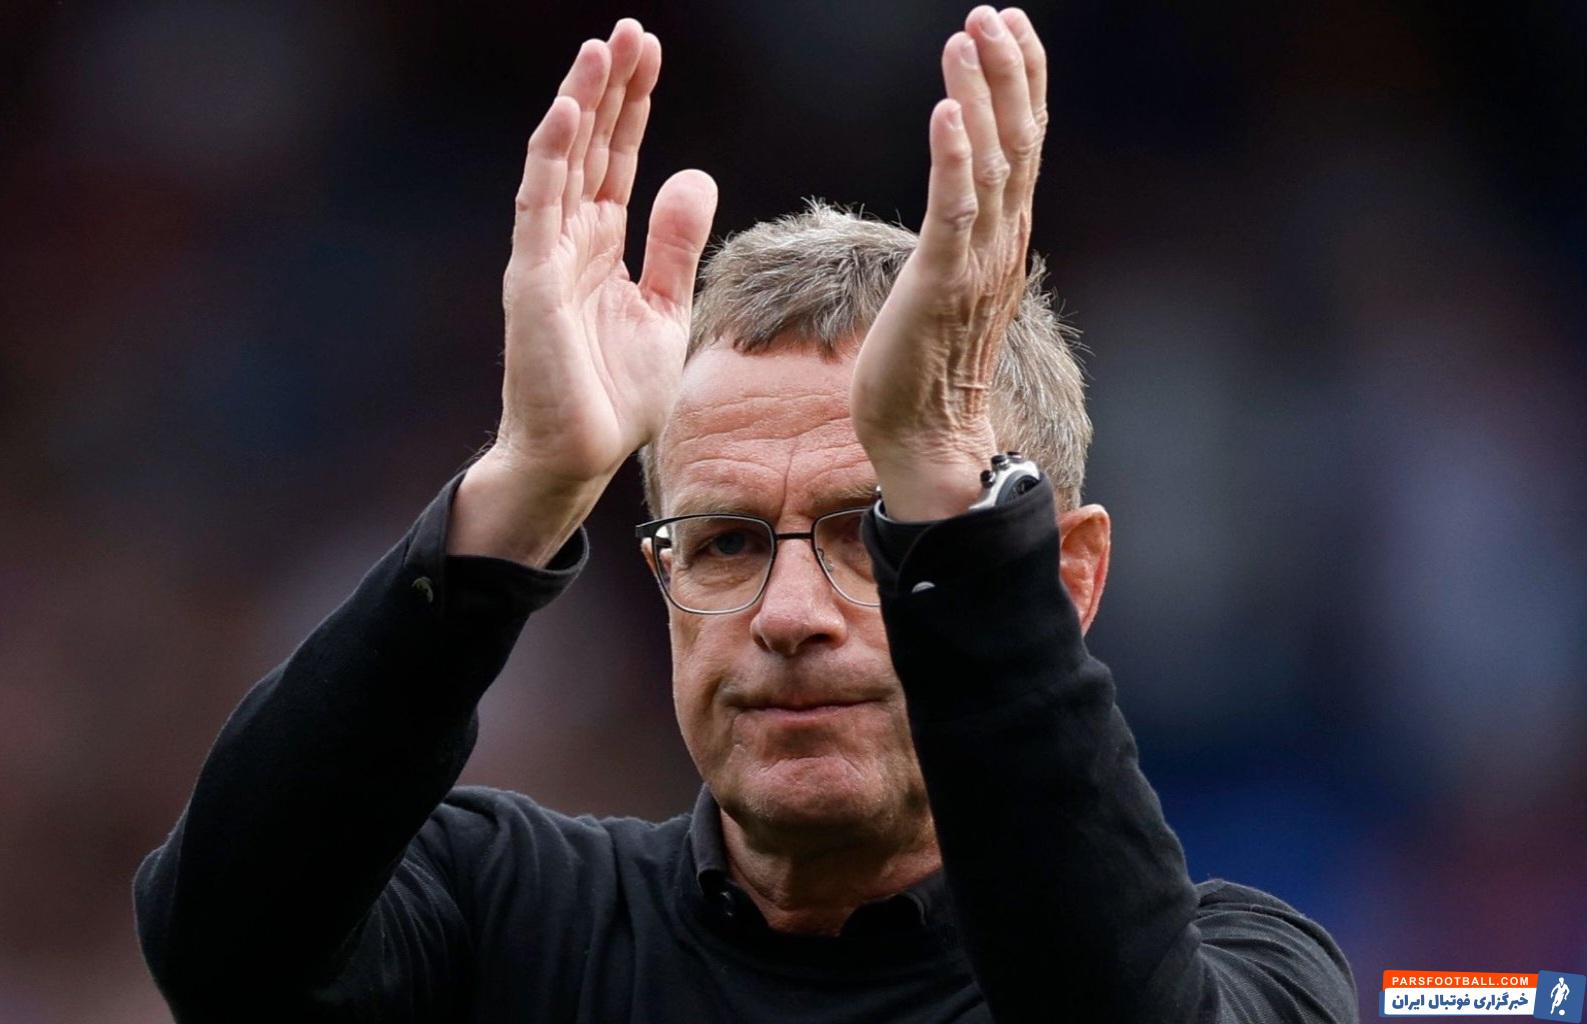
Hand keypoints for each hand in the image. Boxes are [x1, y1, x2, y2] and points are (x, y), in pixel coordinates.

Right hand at [450, 19, 717, 564]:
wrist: (580, 454)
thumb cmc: (614, 393)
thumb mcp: (664, 308)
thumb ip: (674, 244)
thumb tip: (695, 175)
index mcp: (601, 245)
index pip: (618, 158)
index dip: (633, 106)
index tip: (651, 52)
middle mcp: (569, 239)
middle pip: (591, 146)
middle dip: (610, 88)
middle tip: (630, 30)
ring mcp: (547, 256)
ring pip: (562, 162)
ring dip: (580, 104)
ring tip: (601, 48)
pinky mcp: (533, 281)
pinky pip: (539, 207)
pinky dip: (551, 157)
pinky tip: (567, 111)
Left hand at [849, 6, 1045, 520]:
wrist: (929, 437)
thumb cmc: (928, 367)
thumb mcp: (952, 286)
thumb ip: (963, 239)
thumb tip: (960, 204)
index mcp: (1005, 238)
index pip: (1024, 144)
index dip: (1021, 81)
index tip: (1009, 26)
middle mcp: (1002, 242)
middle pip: (1020, 139)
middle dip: (1008, 71)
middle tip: (992, 13)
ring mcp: (977, 262)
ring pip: (993, 162)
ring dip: (982, 95)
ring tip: (968, 36)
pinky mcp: (943, 283)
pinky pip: (954, 209)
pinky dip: (954, 157)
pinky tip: (945, 111)